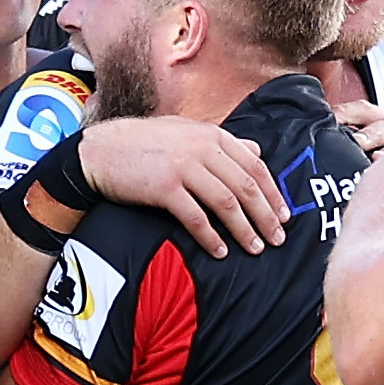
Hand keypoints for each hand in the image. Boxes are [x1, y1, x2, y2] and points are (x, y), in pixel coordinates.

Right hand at [78, 115, 289, 257]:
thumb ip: (222, 143)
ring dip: (244, 230)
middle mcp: (201, 148)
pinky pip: (197, 218)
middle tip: (277, 239)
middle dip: (266, 216)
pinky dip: (212, 237)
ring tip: (255, 248)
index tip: (284, 215)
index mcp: (211, 135)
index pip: (255, 165)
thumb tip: (257, 151)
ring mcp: (183, 167)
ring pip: (227, 203)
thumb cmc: (143, 145)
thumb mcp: (186, 133)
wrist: (99, 152)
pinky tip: (220, 251)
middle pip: (246, 186)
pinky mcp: (165, 188)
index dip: (273, 193)